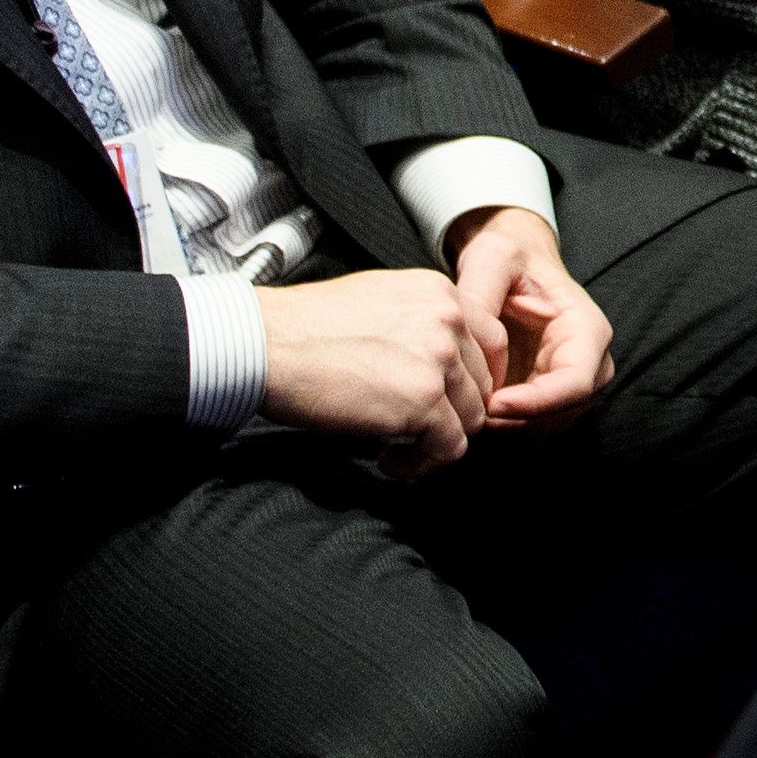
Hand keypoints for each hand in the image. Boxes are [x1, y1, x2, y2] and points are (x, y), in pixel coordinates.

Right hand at [256, 266, 499, 476]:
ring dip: (438, 442)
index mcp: (438, 293)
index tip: (451, 400)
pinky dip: (422, 464)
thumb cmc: (304, 327)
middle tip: (418, 430)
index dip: (476, 379)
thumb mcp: (378, 300)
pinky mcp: (423, 401)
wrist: (264, 342)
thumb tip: (439, 362)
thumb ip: (419, 323)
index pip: (492, 341)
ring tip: (399, 447)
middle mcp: (448, 319)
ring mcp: (439, 359)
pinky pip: (449, 447)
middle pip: (483, 384)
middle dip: (455, 413)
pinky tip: (389, 459)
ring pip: (471, 419)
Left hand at [447, 204, 614, 426]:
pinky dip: (499, 431)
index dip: (536, 402)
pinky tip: (468, 412)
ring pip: (544, 430)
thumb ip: (480, 298)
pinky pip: (528, 431)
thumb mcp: (493, 259)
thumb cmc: (508, 257)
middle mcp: (589, 365)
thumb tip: (474, 348)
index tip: (492, 402)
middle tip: (466, 410)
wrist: (513, 266)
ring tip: (462, 410)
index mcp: (587, 330)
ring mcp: (569, 387)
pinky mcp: (547, 400)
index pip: (576, 383)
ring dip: (504, 431)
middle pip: (561, 415)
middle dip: (514, 421)